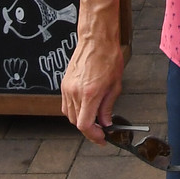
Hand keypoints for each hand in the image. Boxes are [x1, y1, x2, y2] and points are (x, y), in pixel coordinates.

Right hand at [62, 28, 126, 142]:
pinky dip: (75, 110)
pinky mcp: (64, 84)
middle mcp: (75, 92)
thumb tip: (105, 122)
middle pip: (76, 122)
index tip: (101, 138)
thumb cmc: (108, 57)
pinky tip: (85, 107)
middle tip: (101, 129)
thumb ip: (108, 107)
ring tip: (94, 117)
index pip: (85, 125)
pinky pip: (66, 104)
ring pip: (70, 115)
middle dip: (89, 129)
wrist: (96, 40)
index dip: (93, 136)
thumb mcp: (115, 85)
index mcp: (89, 93)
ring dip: (81, 120)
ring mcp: (67, 88)